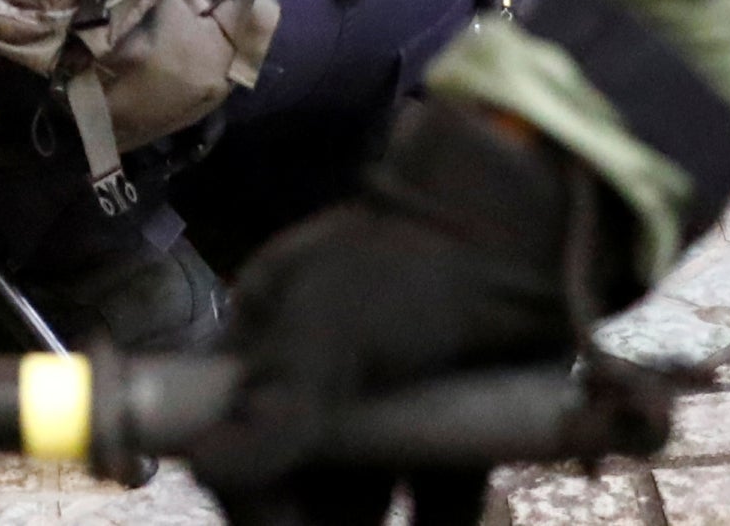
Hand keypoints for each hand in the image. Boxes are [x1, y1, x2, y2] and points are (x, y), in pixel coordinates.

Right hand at [187, 103, 632, 523]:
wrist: (525, 233)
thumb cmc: (405, 266)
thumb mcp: (328, 329)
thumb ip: (275, 408)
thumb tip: (204, 468)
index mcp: (270, 347)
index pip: (234, 435)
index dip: (249, 491)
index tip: (275, 522)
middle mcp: (320, 383)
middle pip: (300, 478)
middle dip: (315, 516)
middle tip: (349, 525)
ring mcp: (389, 407)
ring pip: (366, 495)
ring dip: (369, 523)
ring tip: (396, 525)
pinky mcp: (452, 429)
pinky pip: (434, 497)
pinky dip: (436, 521)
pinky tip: (438, 524)